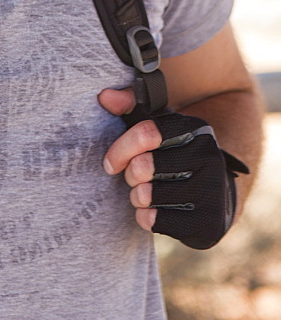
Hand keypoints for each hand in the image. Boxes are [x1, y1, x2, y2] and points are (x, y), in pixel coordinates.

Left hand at [98, 87, 247, 248]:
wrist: (215, 192)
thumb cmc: (174, 155)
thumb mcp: (156, 126)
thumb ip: (129, 105)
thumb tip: (105, 96)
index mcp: (194, 128)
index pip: (146, 133)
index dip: (120, 149)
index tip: (110, 162)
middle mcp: (208, 156)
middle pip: (143, 166)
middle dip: (129, 174)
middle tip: (134, 177)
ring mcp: (213, 191)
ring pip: (148, 195)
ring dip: (137, 197)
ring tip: (145, 194)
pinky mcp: (209, 223)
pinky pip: (158, 222)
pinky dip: (146, 218)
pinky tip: (154, 212)